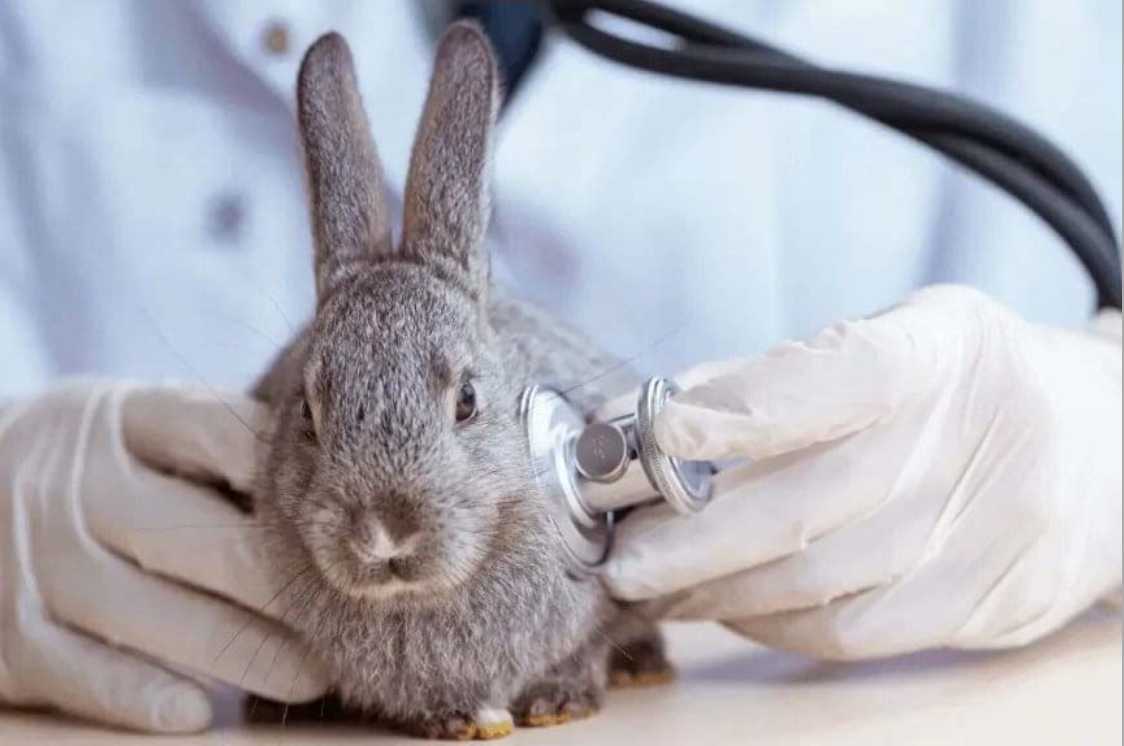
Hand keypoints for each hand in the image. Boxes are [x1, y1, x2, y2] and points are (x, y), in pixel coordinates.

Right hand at [0, 380, 328, 732]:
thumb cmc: (106, 464)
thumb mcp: (149, 427)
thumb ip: (226, 445)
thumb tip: (337, 491)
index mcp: (125, 419)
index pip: (219, 432)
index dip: (289, 476)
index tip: (354, 519)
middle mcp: (79, 485)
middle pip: (199, 536)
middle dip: (283, 585)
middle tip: (355, 615)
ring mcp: (41, 560)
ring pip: (153, 614)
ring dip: (243, 653)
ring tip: (314, 676)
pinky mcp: (13, 634)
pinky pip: (83, 672)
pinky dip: (142, 696)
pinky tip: (200, 715)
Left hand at [604, 286, 1121, 658]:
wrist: (1109, 448)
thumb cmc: (966, 383)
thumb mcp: (897, 340)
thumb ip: (781, 375)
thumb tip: (651, 418)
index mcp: (942, 352)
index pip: (827, 382)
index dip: (728, 411)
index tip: (642, 432)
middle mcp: (974, 442)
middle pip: (804, 507)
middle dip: (688, 537)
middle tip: (618, 549)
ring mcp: (986, 534)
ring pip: (817, 582)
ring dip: (715, 588)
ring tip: (654, 580)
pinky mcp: (985, 604)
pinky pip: (850, 631)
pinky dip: (769, 621)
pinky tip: (727, 603)